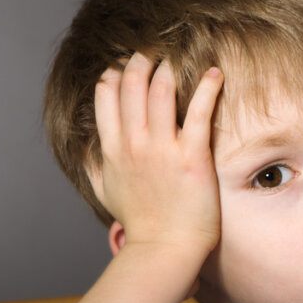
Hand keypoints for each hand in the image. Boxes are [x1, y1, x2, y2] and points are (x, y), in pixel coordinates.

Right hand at [91, 53, 223, 254]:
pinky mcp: (193, 157)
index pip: (106, 97)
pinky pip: (199, 111)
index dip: (115, 75)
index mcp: (113, 149)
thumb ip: (93, 165)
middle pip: (132, 85)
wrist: (164, 249)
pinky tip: (216, 73)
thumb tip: (87, 148)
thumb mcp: (105, 192)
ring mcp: (163, 149)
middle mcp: (134, 144)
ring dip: (169, 68)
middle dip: (140, 62)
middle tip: (152, 53)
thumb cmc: (140, 224)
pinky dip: (208, 88)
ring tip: (177, 58)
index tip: (124, 65)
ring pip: (162, 91)